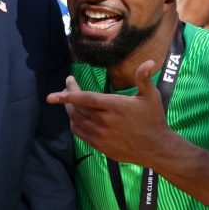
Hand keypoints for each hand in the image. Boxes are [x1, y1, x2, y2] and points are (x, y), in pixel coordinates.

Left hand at [46, 61, 171, 166]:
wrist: (156, 148)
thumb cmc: (153, 119)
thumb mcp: (151, 97)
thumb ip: (144, 79)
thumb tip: (149, 62)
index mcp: (115, 106)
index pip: (86, 99)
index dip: (69, 95)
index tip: (53, 94)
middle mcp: (105, 120)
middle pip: (77, 108)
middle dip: (68, 96)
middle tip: (69, 84)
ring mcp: (100, 134)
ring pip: (76, 120)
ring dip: (70, 109)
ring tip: (70, 99)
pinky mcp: (99, 145)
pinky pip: (79, 133)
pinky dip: (74, 123)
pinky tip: (76, 116)